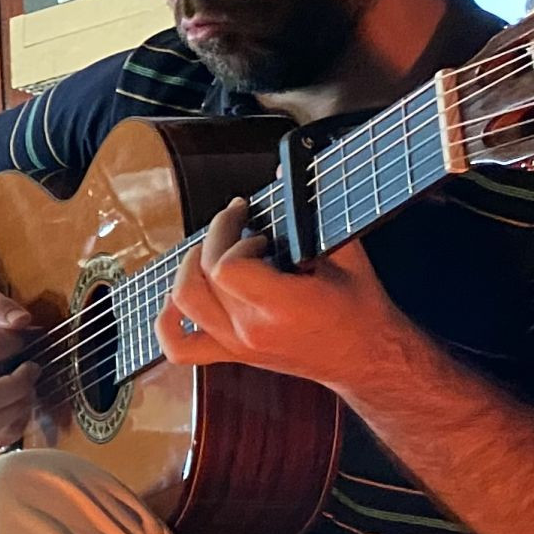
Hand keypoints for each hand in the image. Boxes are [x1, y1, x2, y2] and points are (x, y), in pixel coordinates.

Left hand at [158, 199, 403, 389]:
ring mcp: (236, 345)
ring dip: (189, 268)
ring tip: (211, 249)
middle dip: (215, 238)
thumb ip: (312, 216)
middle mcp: (251, 330)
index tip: (259, 232)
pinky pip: (180, 346)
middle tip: (237, 221)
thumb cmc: (360, 309)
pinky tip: (177, 298)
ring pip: (182, 303)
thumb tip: (283, 174)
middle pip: (200, 278)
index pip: (226, 267)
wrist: (365, 359)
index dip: (236, 240)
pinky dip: (168, 320)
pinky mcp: (230, 354)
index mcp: (282, 308)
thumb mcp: (347, 256)